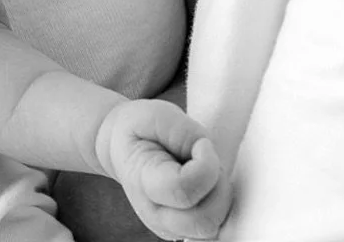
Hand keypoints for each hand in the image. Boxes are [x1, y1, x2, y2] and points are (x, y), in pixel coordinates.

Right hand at [95, 99, 230, 240]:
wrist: (123, 148)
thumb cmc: (140, 128)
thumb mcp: (155, 113)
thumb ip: (183, 131)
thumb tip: (207, 154)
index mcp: (143, 182)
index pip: (184, 191)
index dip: (205, 166)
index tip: (202, 144)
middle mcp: (155, 215)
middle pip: (203, 222)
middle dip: (218, 187)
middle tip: (205, 160)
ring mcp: (170, 229)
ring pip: (213, 229)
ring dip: (220, 198)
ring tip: (203, 172)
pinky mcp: (185, 233)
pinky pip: (216, 231)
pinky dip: (220, 209)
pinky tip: (206, 186)